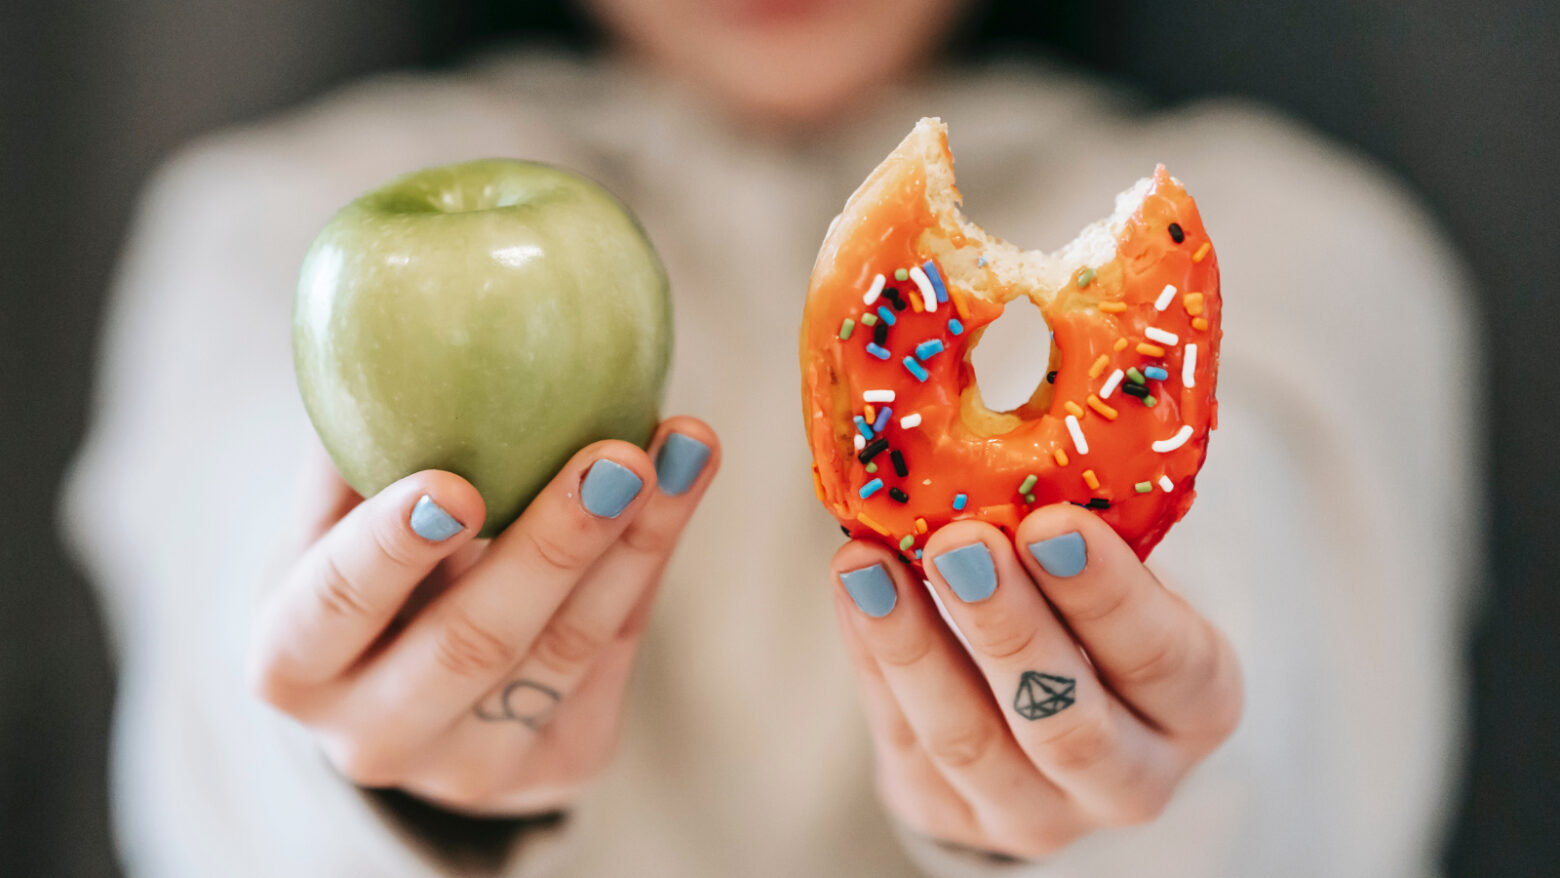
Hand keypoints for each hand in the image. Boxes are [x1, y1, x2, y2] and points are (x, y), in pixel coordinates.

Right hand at [248, 418, 718, 814]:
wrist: (410, 698)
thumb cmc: (364, 575)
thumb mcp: (329, 523)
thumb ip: (354, 448)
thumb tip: (390, 313)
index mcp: (291, 665)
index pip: (335, 608)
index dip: (390, 549)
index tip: (454, 484)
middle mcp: (373, 737)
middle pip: (472, 643)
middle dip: (552, 547)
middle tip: (615, 457)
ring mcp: (471, 769)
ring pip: (566, 651)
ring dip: (635, 542)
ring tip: (684, 447)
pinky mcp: (561, 765)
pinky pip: (615, 653)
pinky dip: (651, 560)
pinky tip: (683, 483)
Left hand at [831, 504, 1242, 857]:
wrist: (1053, 710)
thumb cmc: (1092, 609)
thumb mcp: (1119, 571)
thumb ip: (1085, 528)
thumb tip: (1009, 426)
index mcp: (1196, 705)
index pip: (1164, 659)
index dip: (1108, 595)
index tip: (1052, 523)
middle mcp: (1131, 779)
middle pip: (1068, 723)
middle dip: (1007, 627)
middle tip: (959, 542)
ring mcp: (1037, 814)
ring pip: (970, 742)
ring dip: (914, 646)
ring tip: (870, 562)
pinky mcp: (950, 817)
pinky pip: (904, 739)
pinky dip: (873, 657)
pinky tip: (855, 588)